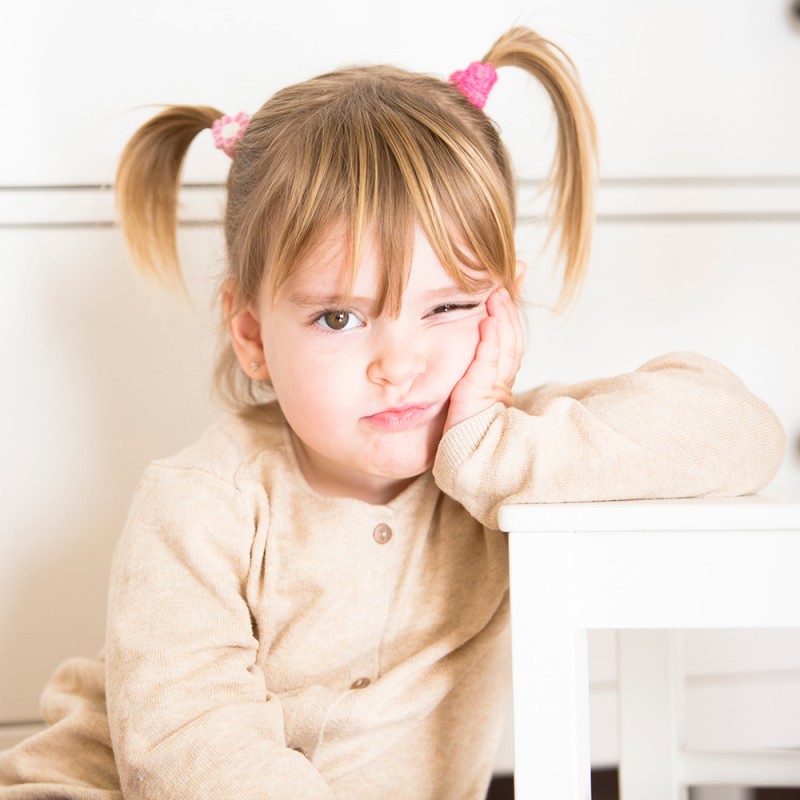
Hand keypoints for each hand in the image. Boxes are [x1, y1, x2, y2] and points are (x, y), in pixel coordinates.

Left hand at [443, 288, 524, 432]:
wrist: (463, 458)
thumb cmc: (462, 430)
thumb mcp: (466, 394)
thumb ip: (470, 373)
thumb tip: (469, 350)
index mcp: (500, 383)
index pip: (510, 343)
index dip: (509, 317)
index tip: (504, 293)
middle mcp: (503, 383)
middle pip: (512, 339)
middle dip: (508, 311)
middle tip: (503, 285)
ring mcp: (495, 387)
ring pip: (505, 346)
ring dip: (502, 318)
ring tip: (497, 294)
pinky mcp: (482, 392)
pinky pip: (489, 361)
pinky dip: (490, 340)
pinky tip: (489, 321)